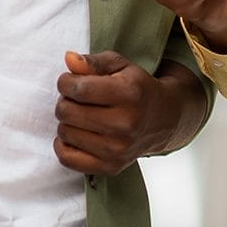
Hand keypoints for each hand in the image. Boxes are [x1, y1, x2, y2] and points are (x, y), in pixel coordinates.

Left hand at [53, 52, 199, 175]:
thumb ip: (93, 62)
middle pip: (67, 112)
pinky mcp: (110, 166)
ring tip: (81, 114)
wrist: (163, 119)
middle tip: (76, 99)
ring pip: (65, 133)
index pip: (79, 89)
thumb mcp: (120, 66)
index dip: (65, 82)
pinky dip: (64, 145)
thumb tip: (69, 59)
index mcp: (129, 94)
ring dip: (67, 122)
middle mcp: (125, 124)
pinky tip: (76, 133)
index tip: (69, 81)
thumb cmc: (136, 89)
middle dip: (65, 101)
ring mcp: (118, 149)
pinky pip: (67, 158)